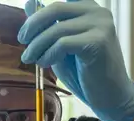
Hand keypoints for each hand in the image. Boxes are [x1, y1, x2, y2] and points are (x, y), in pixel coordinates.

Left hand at [18, 0, 133, 120]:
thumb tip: (29, 2)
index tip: (25, 33)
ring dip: (37, 45)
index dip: (38, 14)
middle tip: (22, 42)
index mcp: (90, 8)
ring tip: (30, 59)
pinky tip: (44, 63)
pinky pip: (63, 43)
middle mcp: (98, 12)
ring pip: (57, 29)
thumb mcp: (61, 45)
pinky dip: (48, 54)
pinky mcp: (98, 42)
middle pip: (55, 8)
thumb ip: (49, 25)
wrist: (111, 97)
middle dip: (33, 26)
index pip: (58, 3)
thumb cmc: (86, 73)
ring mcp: (101, 26)